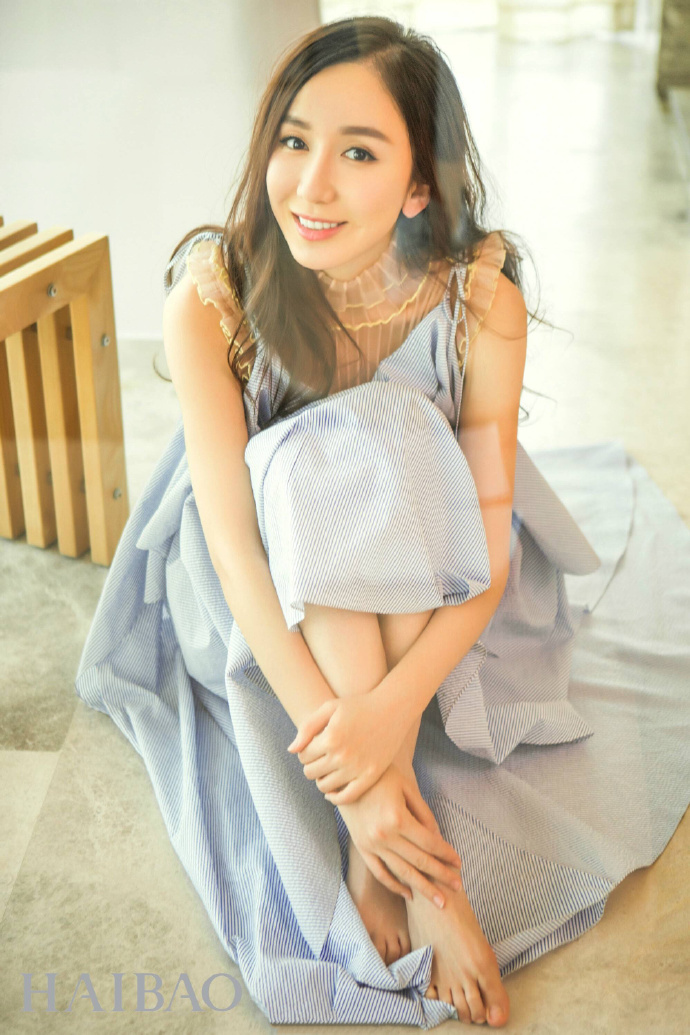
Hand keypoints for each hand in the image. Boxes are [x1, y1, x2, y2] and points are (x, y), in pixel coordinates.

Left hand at [287, 688, 409, 804]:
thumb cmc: (359, 705)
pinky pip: (346, 797)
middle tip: (319, 757)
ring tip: (327, 768)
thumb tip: (291, 750)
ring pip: (324, 786)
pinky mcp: (370, 777)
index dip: (304, 751)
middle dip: (310, 764)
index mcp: (330, 738)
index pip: (303, 756)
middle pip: (310, 772)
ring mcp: (357, 768)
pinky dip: (334, 797)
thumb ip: (307, 727)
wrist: (393, 709)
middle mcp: (343, 756)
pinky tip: (331, 791)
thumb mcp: (329, 708)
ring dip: (320, 778)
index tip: (313, 746)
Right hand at [336, 761, 462, 906]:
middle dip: (441, 876)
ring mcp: (371, 844)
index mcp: (397, 819)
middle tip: (458, 887)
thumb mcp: (406, 787)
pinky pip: (380, 872)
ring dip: (422, 888)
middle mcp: (384, 836)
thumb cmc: (381, 776)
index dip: (446, 854)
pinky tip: (409, 893)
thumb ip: (424, 813)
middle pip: (419, 861)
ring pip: (401, 872)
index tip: (459, 864)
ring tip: (439, 902)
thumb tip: (438, 838)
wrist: (346, 775)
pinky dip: (394, 885)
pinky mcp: (361, 847)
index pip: (429, 843)